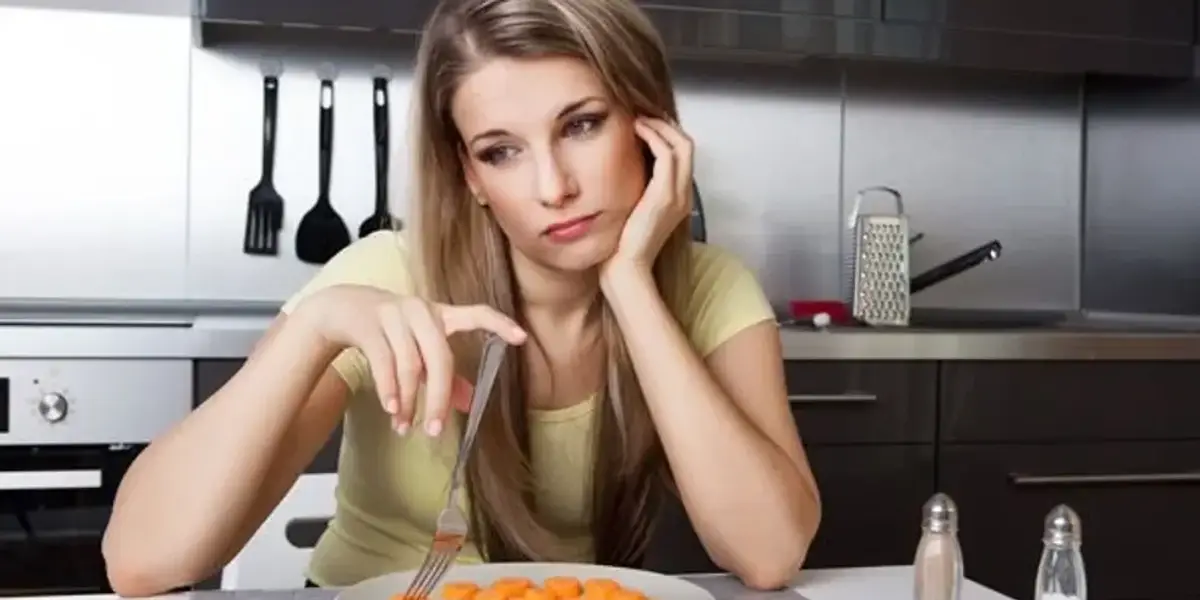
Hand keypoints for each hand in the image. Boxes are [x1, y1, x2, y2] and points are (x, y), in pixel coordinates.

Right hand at [294, 284, 526, 435]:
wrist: (341, 307)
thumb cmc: (391, 332)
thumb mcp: (420, 349)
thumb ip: (446, 374)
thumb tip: (472, 403)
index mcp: (441, 314)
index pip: (476, 314)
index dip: (500, 324)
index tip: (522, 339)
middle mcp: (421, 311)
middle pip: (439, 356)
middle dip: (439, 397)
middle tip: (436, 431)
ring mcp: (394, 314)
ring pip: (410, 365)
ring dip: (409, 401)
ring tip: (405, 428)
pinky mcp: (369, 324)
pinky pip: (384, 363)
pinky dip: (390, 390)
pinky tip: (393, 410)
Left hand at [603, 117, 694, 275]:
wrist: (626, 269)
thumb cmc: (622, 246)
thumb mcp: (632, 212)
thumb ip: (635, 192)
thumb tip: (622, 171)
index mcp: (678, 199)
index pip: (682, 155)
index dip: (667, 134)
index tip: (645, 123)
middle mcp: (683, 195)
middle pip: (687, 144)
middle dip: (665, 124)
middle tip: (642, 114)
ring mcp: (677, 195)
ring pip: (681, 144)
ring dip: (659, 126)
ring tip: (638, 119)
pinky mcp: (664, 196)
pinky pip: (666, 155)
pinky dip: (654, 136)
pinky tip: (636, 131)